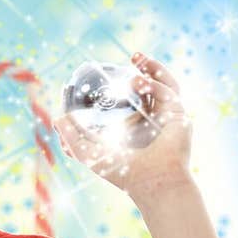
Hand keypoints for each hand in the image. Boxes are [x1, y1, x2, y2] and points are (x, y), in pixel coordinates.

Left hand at [54, 52, 191, 197]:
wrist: (149, 182)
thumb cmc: (124, 173)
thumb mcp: (91, 154)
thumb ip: (72, 139)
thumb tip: (57, 119)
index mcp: (138, 127)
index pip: (135, 99)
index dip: (125, 83)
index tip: (110, 70)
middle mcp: (156, 121)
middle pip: (155, 87)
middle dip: (148, 67)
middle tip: (134, 55)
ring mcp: (169, 118)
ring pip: (166, 84)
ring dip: (154, 68)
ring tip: (137, 60)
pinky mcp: (179, 117)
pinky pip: (169, 92)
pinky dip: (154, 84)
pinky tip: (138, 81)